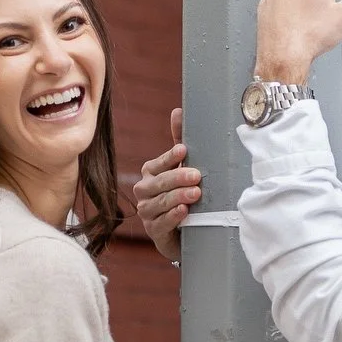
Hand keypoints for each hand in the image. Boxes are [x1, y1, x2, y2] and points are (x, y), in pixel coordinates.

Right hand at [134, 109, 199, 263]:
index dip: (170, 158)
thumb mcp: (181, 166)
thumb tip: (178, 110)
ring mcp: (147, 212)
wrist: (182, 230)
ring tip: (195, 194)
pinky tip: (184, 212)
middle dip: (177, 178)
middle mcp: (144, 191)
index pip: (158, 163)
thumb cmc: (180, 191)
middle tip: (197, 175)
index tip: (184, 151)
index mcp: (150, 172)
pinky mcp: (153, 231)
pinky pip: (161, 223)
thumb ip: (179, 140)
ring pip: (159, 202)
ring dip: (177, 197)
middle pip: (158, 183)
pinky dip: (172, 217)